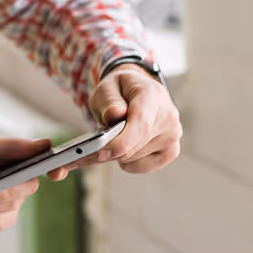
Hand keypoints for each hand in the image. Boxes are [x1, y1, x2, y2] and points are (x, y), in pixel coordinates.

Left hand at [0, 138, 48, 236]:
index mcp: (13, 157)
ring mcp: (7, 203)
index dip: (56, 166)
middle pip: (26, 188)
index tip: (56, 171)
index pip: (44, 161)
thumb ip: (7, 148)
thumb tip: (43, 145)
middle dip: (2, 192)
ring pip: (7, 210)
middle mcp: (15, 180)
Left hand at [48, 64, 181, 180]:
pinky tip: (122, 146)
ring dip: (115, 154)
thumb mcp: (106, 86)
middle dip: (106, 151)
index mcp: (152, 96)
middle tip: (80, 155)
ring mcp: (172, 136)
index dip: (121, 143)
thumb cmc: (120, 88)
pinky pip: (141, 166)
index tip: (100, 152)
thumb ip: (109, 100)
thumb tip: (114, 116)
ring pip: (134, 159)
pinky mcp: (171, 151)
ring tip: (105, 141)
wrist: (140, 90)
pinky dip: (126, 160)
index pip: (140, 125)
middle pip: (134, 147)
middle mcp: (168, 118)